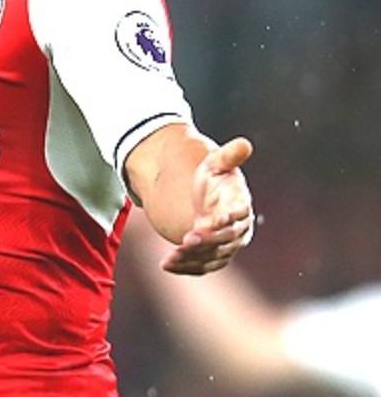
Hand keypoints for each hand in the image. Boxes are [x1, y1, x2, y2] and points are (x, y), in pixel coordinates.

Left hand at [161, 137, 253, 275]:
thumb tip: (244, 144)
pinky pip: (200, 266)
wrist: (202, 195)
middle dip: (208, 241)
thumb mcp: (216, 163)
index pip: (239, 215)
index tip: (215, 219)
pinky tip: (167, 264)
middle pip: (226, 240)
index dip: (228, 218)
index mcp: (240, 206)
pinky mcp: (210, 256)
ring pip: (212, 256)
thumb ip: (229, 155)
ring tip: (172, 256)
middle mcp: (236, 230)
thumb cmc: (212, 177)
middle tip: (189, 239)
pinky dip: (185, 267)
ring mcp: (224, 245)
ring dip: (193, 258)